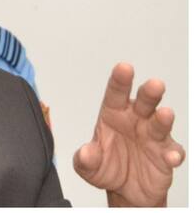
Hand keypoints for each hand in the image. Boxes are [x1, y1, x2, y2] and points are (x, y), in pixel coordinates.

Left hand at [73, 63, 184, 206]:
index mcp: (113, 114)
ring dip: (164, 118)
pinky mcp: (165, 155)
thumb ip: (85, 159)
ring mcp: (152, 136)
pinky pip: (172, 151)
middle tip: (154, 84)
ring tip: (165, 114)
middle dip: (149, 92)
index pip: (116, 93)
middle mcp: (135, 120)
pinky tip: (170, 156)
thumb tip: (85, 153)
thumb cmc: (107, 167)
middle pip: (144, 102)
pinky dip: (173, 153)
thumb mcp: (89, 166)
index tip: (124, 67)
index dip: (120, 80)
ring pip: (160, 122)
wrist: (125, 190)